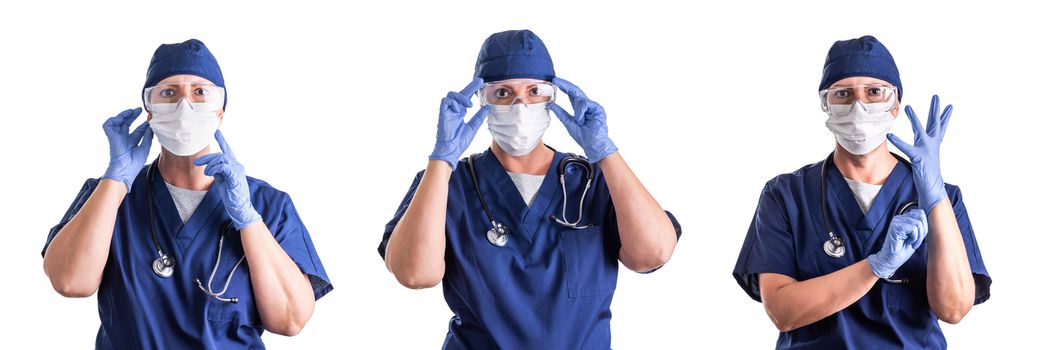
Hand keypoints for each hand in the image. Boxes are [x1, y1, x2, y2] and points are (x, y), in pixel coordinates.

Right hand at [102, 108, 152, 191]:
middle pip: (128, 124)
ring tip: (132, 111)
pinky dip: (113, 119)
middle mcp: (124, 139)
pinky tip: (122, 117)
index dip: (143, 125)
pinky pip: (108, 125)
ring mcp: (118, 137)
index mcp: (132, 143)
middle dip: (133, 116)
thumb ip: (147, 137)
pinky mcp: (112, 137)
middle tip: (140, 110)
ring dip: (124, 115)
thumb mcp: (145, 148)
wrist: (126, 170)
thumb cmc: (134, 163)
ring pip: (118, 122)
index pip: (138, 131)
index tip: (150, 120)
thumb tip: (151, 127)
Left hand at [194, 130, 261, 229]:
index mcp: (234, 165)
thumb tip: (210, 166)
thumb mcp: (222, 180)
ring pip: (221, 159)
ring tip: (206, 173)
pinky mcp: (235, 178)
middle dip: (206, 158)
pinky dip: (215, 169)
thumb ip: (218, 171)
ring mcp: (237, 171)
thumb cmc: (231, 195)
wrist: (239, 208)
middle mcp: (237, 165)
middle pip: (220, 154)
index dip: (222, 139)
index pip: (227, 149)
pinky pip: (225, 168)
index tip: (215, 131)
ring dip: (210, 165)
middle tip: (196, 163)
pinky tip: (210, 174)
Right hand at [429, 78, 489, 168]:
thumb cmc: (459, 142)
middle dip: (469, 87)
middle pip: (460, 94)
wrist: (451, 151)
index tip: (480, 83)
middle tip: (479, 82)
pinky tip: (459, 109)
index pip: (466, 98)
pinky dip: (453, 102)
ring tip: (470, 105)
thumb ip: (479, 117)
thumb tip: (487, 107)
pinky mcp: (442, 114)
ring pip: (451, 95)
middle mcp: (453, 111)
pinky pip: (445, 101)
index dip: (472, 90)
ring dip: (461, 97)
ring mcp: (447, 112)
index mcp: (460, 114)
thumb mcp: (473, 127)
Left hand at [548, 77, 617, 162]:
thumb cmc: (583, 136)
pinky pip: (586, 104)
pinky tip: (582, 120)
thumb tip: (551, 104)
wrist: (593, 145)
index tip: (554, 81)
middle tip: (556, 80)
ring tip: (579, 121)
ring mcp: (593, 106)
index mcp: (579, 108)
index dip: (563, 87)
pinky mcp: (598, 109)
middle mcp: (586, 106)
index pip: (571, 94)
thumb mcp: (568, 123)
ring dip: (577, 110)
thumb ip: (561, 113)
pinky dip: (581, 112)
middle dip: (565, 85)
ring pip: (580, 99)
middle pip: (575, 91)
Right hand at [867, 209, 927, 277]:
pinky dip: (914, 238)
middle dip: (923, 230)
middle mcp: (899, 217)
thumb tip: (932, 219)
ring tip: (911, 243)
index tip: (918, 236)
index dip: (924, 225)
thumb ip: (920, 225)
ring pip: (918, 223)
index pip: (921, 213)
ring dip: (918, 236)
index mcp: (904, 218)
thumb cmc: (903, 249)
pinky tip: (907, 242)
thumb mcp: (916, 235)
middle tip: (916, 241)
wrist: (891, 259)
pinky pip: (913, 229)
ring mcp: (896, 221)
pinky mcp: (895, 227)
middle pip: (921, 216)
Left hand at [887, 95, 950, 212]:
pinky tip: (890, 135)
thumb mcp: (923, 159)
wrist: (933, 190)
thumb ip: (920, 152)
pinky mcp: (919, 159)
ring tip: (908, 108)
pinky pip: (907, 148)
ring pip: (920, 131)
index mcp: (932, 145)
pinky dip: (899, 141)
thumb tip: (920, 150)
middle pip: (934, 124)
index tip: (949, 106)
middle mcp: (932, 146)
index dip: (944, 117)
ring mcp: (926, 151)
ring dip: (914, 120)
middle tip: (936, 96)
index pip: (939, 128)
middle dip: (935, 110)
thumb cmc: (927, 175)